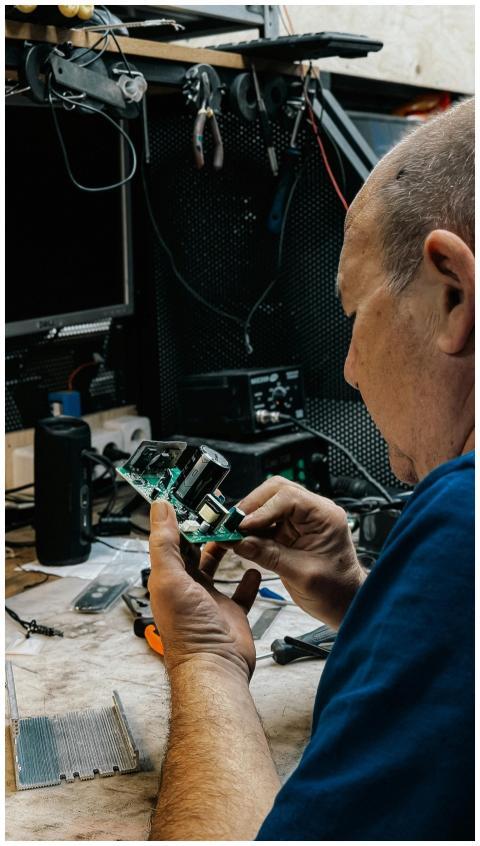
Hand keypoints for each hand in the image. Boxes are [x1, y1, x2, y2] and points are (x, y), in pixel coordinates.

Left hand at [148, 500, 260, 680]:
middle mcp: (188, 589)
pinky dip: (248, 579)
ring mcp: (210, 601)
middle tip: (218, 511)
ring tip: (235, 532)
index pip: (172, 542)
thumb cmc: (189, 631)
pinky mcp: (232, 613)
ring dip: (225, 550)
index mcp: (169, 579)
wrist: (215, 667)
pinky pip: (241, 592)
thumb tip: (159, 508)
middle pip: (196, 552)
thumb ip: (164, 542)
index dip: (180, 521)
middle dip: (205, 532)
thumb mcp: (170, 578)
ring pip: (217, 568)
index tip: (190, 500)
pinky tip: (253, 568)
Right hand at [225, 477, 365, 628]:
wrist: (346, 603)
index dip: (261, 509)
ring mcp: (302, 520)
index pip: (287, 497)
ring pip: (268, 503)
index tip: (242, 525)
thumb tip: (238, 541)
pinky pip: (267, 521)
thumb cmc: (336, 591)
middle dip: (251, 506)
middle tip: (231, 524)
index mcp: (325, 516)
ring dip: (249, 516)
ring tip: (232, 532)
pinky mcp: (292, 531)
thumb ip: (268, 555)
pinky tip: (241, 539)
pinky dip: (252, 528)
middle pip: (276, 491)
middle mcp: (314, 512)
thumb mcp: (300, 574)